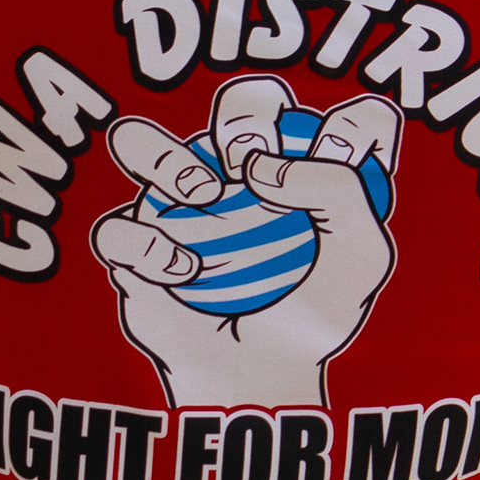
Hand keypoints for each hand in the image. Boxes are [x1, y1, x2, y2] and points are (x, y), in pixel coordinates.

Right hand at [94, 81, 400, 409]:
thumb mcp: (360, 259)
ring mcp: (180, 205)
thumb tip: (261, 166)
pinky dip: (151, 247)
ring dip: (165, 157)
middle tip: (253, 158)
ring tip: (203, 195)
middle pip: (239, 102)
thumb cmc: (313, 316)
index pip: (337, 113)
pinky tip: (185, 272)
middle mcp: (240, 173)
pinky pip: (120, 230)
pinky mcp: (137, 247)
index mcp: (307, 168)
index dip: (350, 121)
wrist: (262, 377)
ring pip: (139, 140)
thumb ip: (340, 193)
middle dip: (247, 113)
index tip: (344, 158)